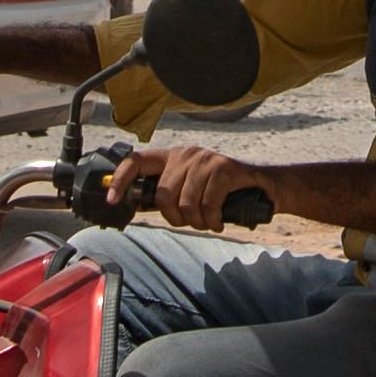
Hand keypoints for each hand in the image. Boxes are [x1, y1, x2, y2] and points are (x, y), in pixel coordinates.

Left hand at [125, 141, 273, 230]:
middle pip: (163, 195)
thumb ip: (167, 194)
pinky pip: (208, 203)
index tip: (113, 200)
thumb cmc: (223, 193)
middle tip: (191, 222)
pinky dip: (213, 219)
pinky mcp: (224, 168)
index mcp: (172, 157)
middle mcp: (186, 154)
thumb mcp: (191, 190)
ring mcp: (205, 159)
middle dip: (176, 218)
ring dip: (198, 222)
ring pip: (186, 203)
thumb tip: (138, 205)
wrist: (262, 187)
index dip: (121, 180)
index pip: (136, 161)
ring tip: (209, 221)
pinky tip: (219, 221)